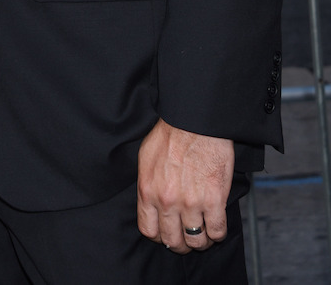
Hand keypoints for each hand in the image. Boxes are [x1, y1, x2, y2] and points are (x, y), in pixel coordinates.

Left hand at [137, 118, 233, 253]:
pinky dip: (218, 234)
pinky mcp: (214, 200)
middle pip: (173, 241)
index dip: (159, 236)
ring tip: (204, 233)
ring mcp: (191, 203)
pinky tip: (216, 225)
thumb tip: (152, 203)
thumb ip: (148, 185)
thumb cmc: (170, 134)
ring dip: (201, 241)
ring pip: (196, 241)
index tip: (166, 233)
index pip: (149, 230)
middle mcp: (167, 201)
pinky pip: (217, 231)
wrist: (194, 121)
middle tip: (187, 237)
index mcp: (148, 191)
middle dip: (181, 243)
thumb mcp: (146, 158)